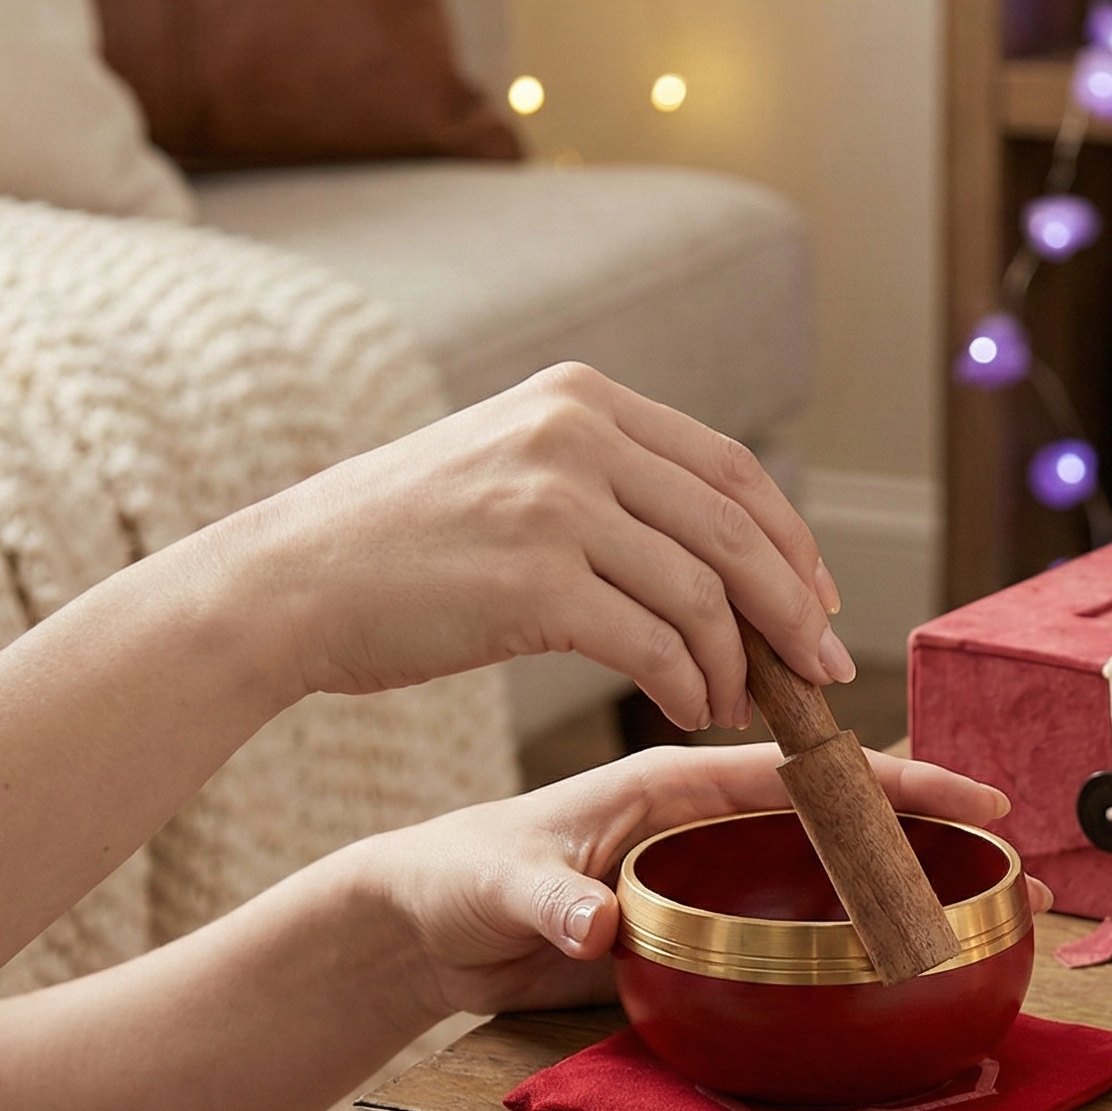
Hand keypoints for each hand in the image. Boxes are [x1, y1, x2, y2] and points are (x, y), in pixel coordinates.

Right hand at [247, 364, 850, 730]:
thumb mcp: (508, 468)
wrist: (289, 582)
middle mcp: (575, 434)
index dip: (792, 541)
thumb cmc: (400, 546)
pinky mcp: (533, 580)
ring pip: (702, 593)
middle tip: (822, 673)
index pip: (729, 469)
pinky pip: (654, 644)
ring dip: (738, 664)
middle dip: (794, 610)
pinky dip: (689, 686)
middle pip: (736, 529)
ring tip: (737, 705)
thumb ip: (604, 481)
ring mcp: (554, 502)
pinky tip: (689, 711)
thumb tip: (714, 549)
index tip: (819, 601)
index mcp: (580, 399)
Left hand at [363, 744, 1051, 1015]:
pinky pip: (785, 926)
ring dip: (896, 882)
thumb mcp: (498, 886)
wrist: (421, 924)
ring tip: (983, 906)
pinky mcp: (692, 927)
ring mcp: (701, 875)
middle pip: (833, 816)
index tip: (970, 796)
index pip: (800, 772)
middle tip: (1011, 858)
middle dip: (925, 829)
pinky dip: (845, 934)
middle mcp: (700, 822)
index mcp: (670, 783)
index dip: (889, 782)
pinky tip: (891, 957)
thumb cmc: (455, 879)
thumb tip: (600, 925)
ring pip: (819, 869)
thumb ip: (551, 899)